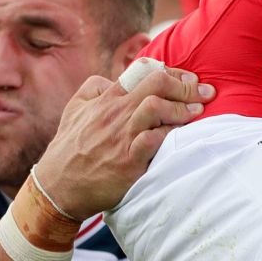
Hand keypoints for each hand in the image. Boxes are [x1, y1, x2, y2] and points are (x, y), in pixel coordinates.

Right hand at [35, 68, 213, 219]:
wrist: (56, 188)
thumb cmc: (69, 148)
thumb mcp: (74, 110)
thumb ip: (93, 89)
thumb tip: (114, 78)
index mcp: (107, 99)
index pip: (145, 72)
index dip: (173, 72)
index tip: (191, 81)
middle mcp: (115, 113)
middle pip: (156, 84)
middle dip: (187, 87)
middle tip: (205, 93)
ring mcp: (121, 137)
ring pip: (155, 107)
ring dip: (181, 108)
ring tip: (198, 113)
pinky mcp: (127, 162)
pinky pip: (152, 141)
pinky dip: (169, 135)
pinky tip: (180, 137)